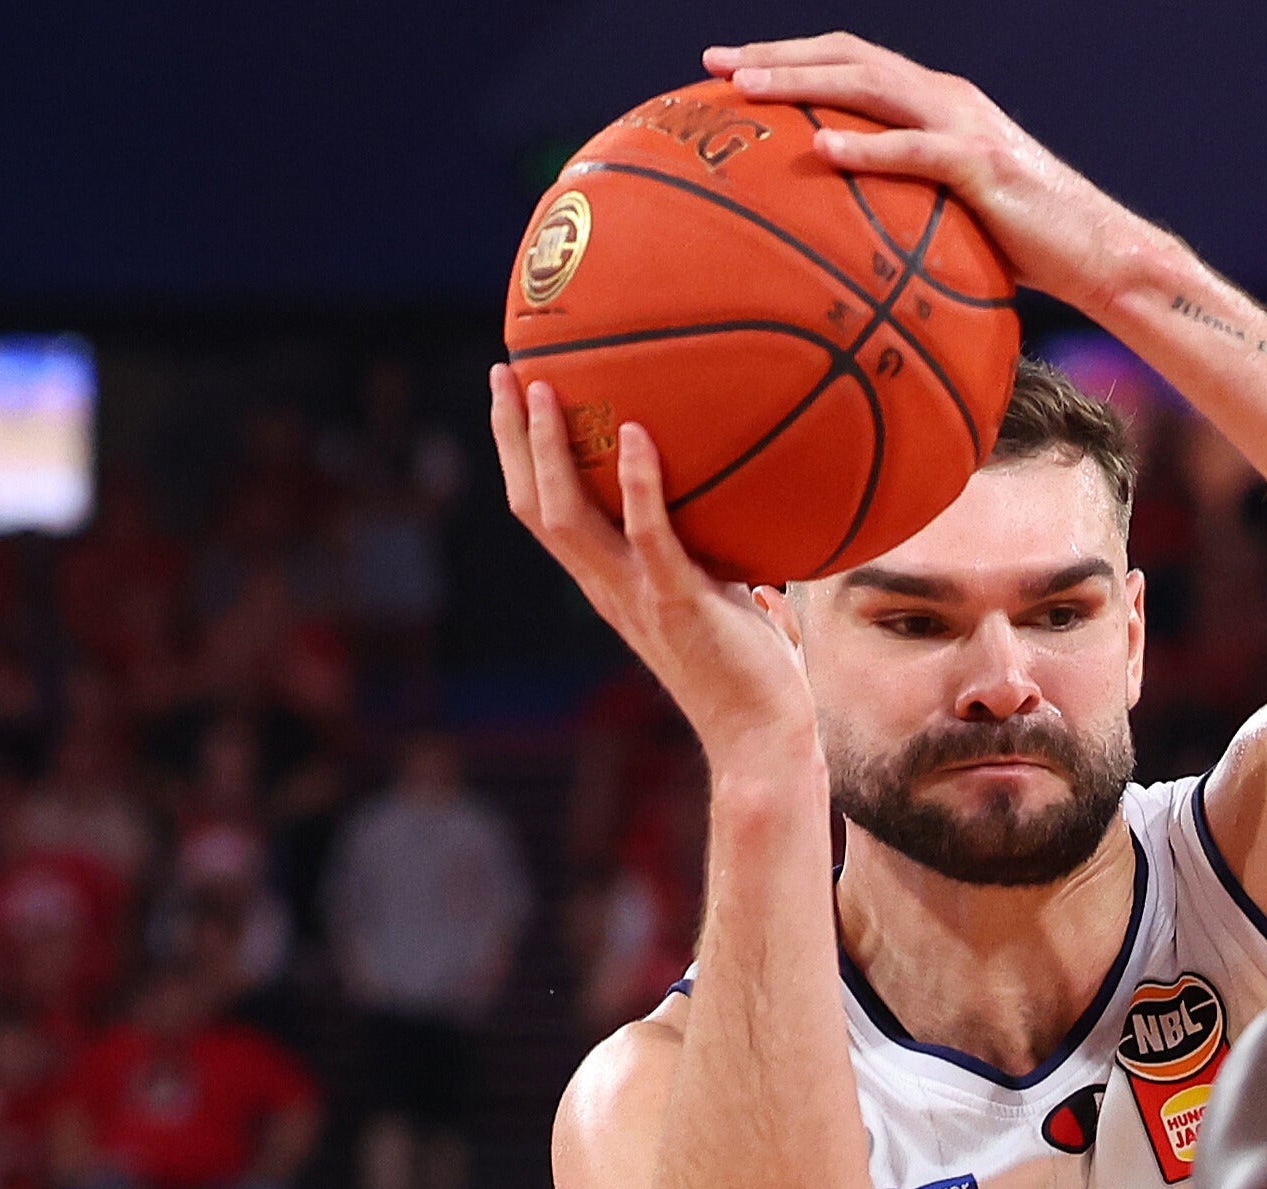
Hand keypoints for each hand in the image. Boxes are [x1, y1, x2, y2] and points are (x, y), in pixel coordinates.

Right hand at [490, 367, 826, 785]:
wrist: (761, 738)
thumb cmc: (751, 674)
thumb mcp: (724, 601)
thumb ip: (720, 566)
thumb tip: (750, 538)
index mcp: (610, 584)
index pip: (544, 513)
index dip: (521, 457)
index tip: (514, 398)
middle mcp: (608, 587)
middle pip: (533, 505)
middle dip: (512, 438)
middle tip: (505, 372)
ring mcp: (637, 595)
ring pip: (567, 516)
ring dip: (551, 449)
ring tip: (547, 390)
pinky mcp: (678, 601)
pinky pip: (648, 534)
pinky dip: (637, 484)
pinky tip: (635, 435)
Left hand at [705, 33, 1162, 316]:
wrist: (1101, 256)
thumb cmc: (1028, 251)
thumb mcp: (955, 220)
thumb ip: (904, 211)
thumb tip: (841, 247)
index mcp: (939, 104)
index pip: (853, 62)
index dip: (791, 57)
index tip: (730, 69)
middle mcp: (949, 99)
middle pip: (850, 57)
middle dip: (778, 56)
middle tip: (716, 65)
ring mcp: (966, 127)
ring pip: (872, 85)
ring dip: (805, 82)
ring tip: (749, 90)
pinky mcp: (984, 166)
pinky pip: (916, 150)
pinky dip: (867, 145)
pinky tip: (821, 149)